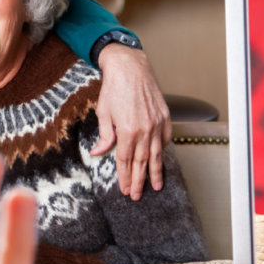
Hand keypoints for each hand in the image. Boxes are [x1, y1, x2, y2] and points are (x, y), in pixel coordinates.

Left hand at [92, 44, 170, 200]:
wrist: (131, 68)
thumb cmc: (114, 89)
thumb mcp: (103, 114)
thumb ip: (104, 136)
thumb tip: (99, 152)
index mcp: (127, 131)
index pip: (126, 160)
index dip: (125, 176)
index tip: (124, 189)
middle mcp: (145, 130)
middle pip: (142, 162)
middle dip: (139, 181)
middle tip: (136, 195)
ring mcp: (157, 124)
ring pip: (157, 154)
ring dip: (155, 172)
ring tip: (156, 186)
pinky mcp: (165, 117)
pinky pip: (165, 139)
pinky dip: (162, 150)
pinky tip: (159, 160)